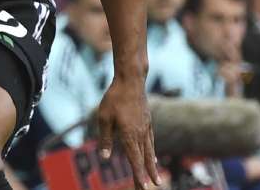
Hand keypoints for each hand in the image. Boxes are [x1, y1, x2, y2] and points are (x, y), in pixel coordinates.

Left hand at [97, 75, 160, 189]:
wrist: (131, 80)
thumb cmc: (114, 98)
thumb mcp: (103, 118)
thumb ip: (105, 138)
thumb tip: (104, 157)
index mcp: (129, 135)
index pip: (134, 160)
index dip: (138, 175)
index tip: (143, 188)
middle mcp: (140, 134)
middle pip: (144, 158)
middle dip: (148, 174)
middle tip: (153, 187)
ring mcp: (146, 127)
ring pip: (150, 150)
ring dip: (152, 165)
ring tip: (156, 177)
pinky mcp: (147, 121)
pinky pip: (150, 140)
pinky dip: (151, 151)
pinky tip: (151, 155)